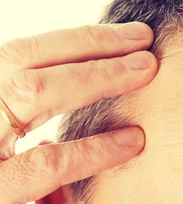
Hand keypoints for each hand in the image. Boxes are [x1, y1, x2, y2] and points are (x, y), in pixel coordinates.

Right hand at [0, 22, 157, 203]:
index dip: (75, 41)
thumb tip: (57, 125)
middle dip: (92, 46)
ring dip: (97, 77)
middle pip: (27, 61)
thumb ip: (16, 137)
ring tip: (145, 72)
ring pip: (33, 94)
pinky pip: (45, 165)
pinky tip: (131, 142)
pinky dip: (92, 149)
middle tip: (144, 42)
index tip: (126, 38)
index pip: (20, 56)